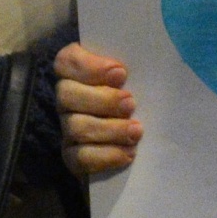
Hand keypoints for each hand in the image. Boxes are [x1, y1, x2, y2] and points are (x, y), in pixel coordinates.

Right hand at [54, 42, 141, 175]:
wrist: (138, 133)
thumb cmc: (139, 90)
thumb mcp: (137, 72)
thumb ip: (136, 63)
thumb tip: (149, 60)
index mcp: (77, 69)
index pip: (67, 61)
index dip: (90, 67)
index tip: (121, 73)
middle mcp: (67, 96)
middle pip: (67, 95)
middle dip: (103, 100)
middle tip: (131, 103)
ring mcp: (67, 126)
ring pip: (76, 127)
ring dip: (109, 129)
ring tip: (136, 131)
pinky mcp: (72, 154)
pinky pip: (80, 157)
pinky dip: (106, 155)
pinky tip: (128, 153)